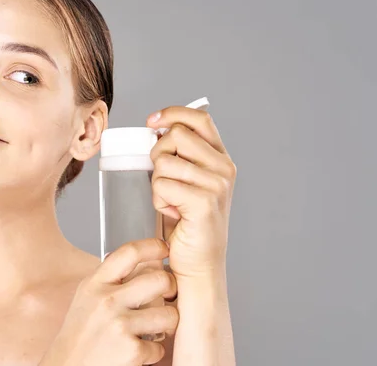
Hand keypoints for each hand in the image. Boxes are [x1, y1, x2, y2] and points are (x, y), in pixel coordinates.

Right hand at [39, 238, 178, 365]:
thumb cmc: (79, 338)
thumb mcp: (87, 299)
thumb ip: (111, 281)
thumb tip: (144, 264)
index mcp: (96, 283)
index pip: (130, 252)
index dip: (153, 246)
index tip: (164, 248)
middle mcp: (107, 300)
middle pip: (159, 279)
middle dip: (171, 288)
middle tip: (168, 295)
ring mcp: (119, 325)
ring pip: (169, 315)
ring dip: (167, 325)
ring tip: (154, 329)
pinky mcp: (131, 350)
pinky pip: (159, 347)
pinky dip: (152, 353)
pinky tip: (138, 352)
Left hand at [146, 106, 236, 276]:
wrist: (198, 264)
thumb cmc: (187, 223)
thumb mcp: (188, 181)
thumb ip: (182, 155)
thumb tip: (157, 127)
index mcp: (221, 159)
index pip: (198, 119)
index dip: (172, 114)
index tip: (152, 122)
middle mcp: (224, 168)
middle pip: (175, 136)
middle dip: (158, 155)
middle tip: (164, 180)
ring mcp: (217, 185)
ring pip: (164, 163)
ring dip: (157, 184)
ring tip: (171, 203)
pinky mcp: (204, 202)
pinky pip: (161, 185)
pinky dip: (158, 200)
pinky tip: (173, 214)